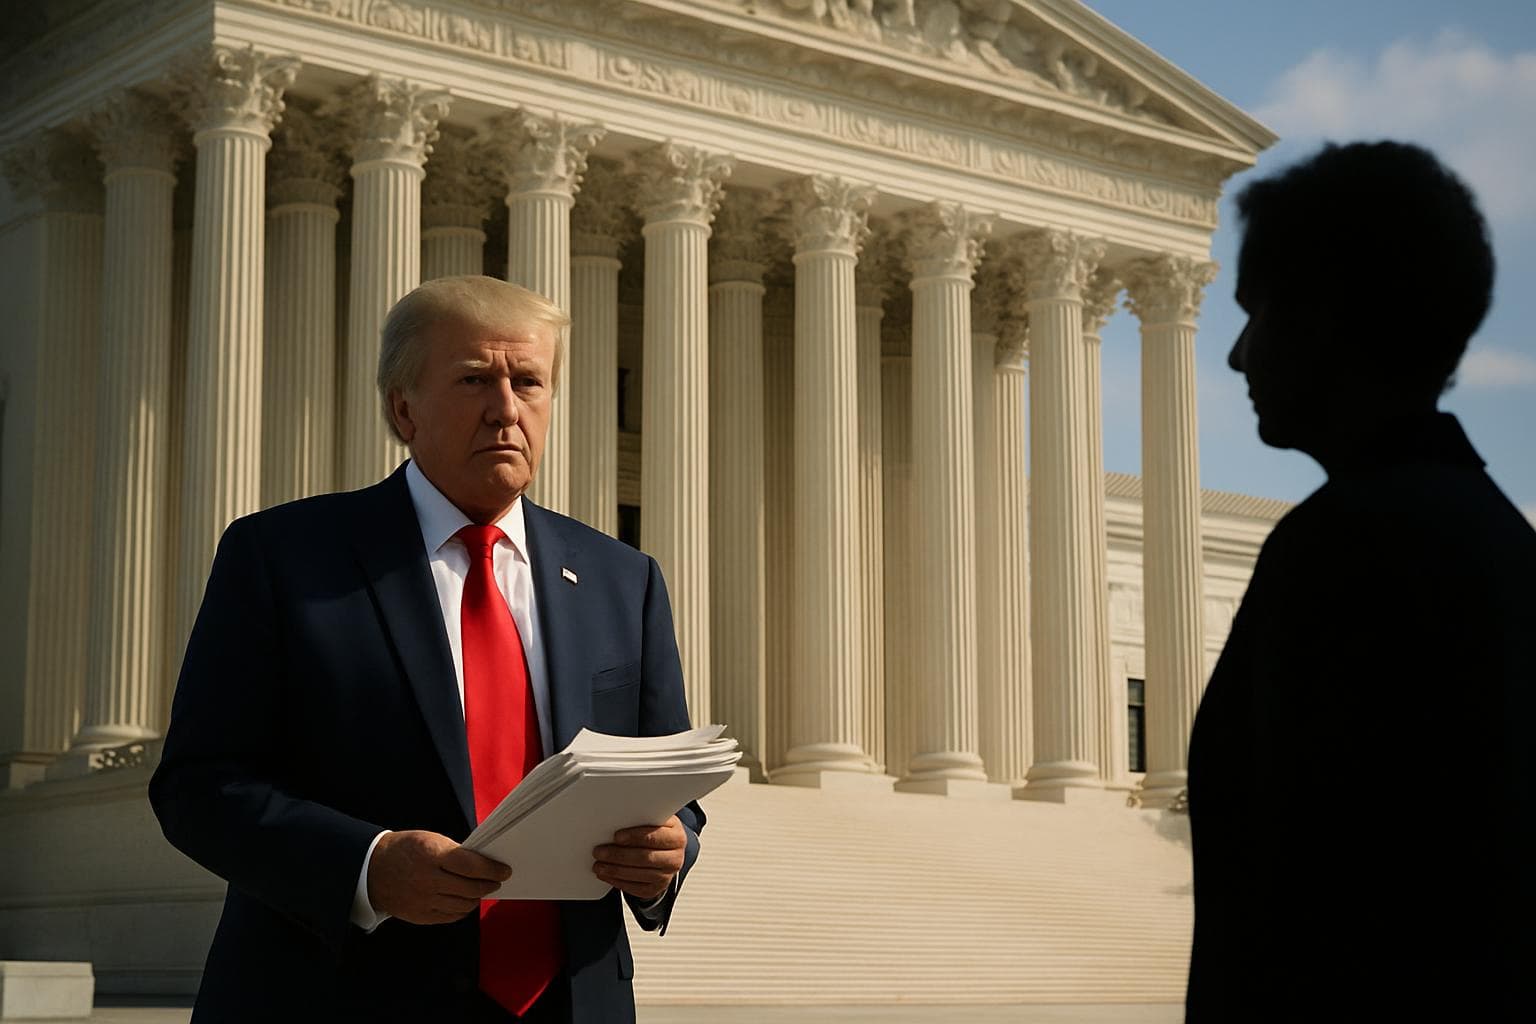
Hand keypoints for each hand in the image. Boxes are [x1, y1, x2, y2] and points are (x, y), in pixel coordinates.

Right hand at [367, 830, 510, 924]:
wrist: (372, 870)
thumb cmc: (406, 850)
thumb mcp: (430, 840)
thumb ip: (456, 852)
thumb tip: (483, 864)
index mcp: (431, 855)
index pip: (470, 865)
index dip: (491, 869)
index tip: (504, 870)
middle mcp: (428, 880)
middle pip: (470, 888)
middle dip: (489, 884)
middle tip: (497, 880)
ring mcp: (423, 901)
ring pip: (463, 904)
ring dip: (477, 897)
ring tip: (482, 889)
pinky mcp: (420, 916)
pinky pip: (451, 916)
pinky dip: (463, 908)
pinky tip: (466, 900)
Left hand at [592, 815, 686, 901]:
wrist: (667, 851)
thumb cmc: (656, 832)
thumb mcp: (655, 820)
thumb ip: (642, 819)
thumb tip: (618, 820)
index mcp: (677, 837)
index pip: (654, 837)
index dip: (634, 836)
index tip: (616, 836)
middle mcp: (675, 858)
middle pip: (645, 858)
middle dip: (619, 855)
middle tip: (599, 852)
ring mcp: (667, 876)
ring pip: (639, 875)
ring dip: (615, 870)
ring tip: (598, 865)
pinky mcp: (656, 889)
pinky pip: (636, 889)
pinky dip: (618, 882)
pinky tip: (606, 875)